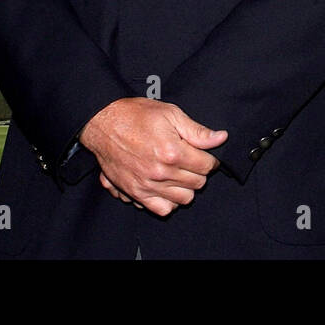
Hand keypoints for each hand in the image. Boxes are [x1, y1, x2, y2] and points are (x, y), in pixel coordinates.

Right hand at [79, 97, 227, 216]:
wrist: (104, 124)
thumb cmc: (136, 115)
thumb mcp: (171, 114)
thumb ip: (197, 131)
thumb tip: (221, 138)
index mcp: (172, 152)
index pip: (207, 166)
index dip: (210, 160)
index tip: (206, 155)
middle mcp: (161, 172)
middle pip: (198, 183)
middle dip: (199, 172)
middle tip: (192, 162)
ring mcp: (147, 185)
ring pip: (184, 199)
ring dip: (187, 188)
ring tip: (181, 174)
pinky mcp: (135, 193)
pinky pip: (162, 209)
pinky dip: (170, 202)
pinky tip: (169, 188)